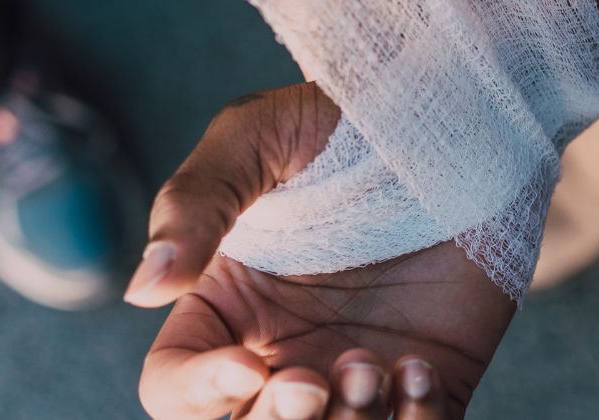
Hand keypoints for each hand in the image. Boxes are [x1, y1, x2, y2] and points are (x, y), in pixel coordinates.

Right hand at [124, 83, 516, 418]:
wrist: (456, 122)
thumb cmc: (346, 123)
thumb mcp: (257, 138)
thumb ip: (196, 204)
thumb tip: (142, 288)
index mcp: (225, 310)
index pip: (175, 388)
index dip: (197, 393)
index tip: (249, 366)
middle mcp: (284, 354)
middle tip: (314, 381)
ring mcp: (356, 374)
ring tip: (373, 365)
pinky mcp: (431, 379)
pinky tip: (420, 366)